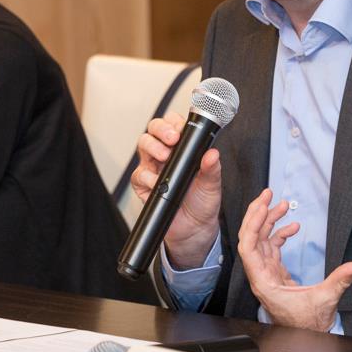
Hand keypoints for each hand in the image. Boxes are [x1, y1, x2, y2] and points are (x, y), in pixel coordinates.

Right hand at [130, 113, 222, 268]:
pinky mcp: (143, 185)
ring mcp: (153, 167)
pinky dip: (147, 177)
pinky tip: (158, 183)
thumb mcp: (212, 184)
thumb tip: (212, 153)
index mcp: (183, 148)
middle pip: (154, 129)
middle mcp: (166, 154)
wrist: (194, 228)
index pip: (174, 124)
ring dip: (153, 147)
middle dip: (161, 129)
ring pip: (144, 145)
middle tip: (172, 139)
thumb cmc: (203, 202)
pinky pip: (139, 174)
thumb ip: (212, 168)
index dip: (175, 123)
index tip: (181, 131)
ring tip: (164, 156)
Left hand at [237, 188, 351, 331]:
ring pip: (260, 240)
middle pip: (250, 238)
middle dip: (257, 214)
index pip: (249, 247)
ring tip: (281, 203)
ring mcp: (266, 272)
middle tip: (268, 194)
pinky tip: (292, 226)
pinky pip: (271, 247)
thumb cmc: (308, 324)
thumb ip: (341, 280)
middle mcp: (261, 275)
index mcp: (264, 282)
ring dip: (268, 220)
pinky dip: (279, 234)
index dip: (253, 225)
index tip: (262, 207)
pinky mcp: (274, 272)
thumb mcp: (326, 299)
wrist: (304, 336)